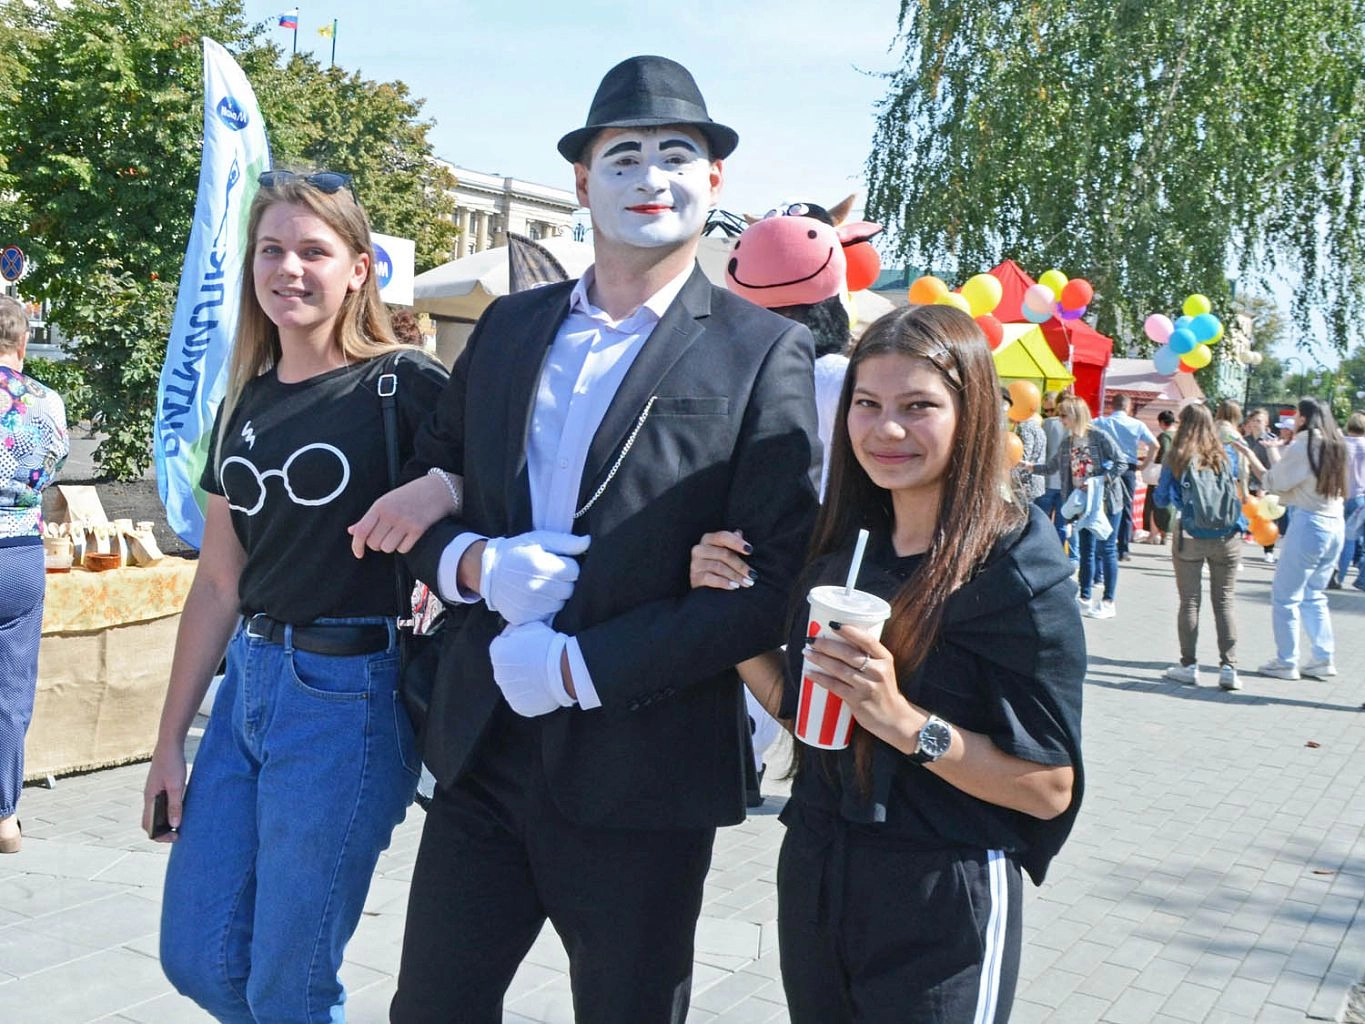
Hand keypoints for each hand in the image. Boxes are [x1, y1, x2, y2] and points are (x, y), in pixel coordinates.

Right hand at [142, 742, 186, 842]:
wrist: (170, 744)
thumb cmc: (172, 763)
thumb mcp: (177, 786)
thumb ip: (175, 805)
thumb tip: (174, 825)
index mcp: (149, 798)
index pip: (147, 825)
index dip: (158, 835)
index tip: (174, 836)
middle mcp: (149, 797)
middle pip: (150, 821)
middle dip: (162, 830)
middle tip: (179, 833)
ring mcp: (154, 791)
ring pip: (156, 812)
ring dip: (166, 820)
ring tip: (181, 824)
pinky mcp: (160, 786)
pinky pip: (162, 803)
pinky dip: (169, 810)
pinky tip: (181, 809)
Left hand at [349, 474, 459, 557]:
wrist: (437, 490)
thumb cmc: (408, 496)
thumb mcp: (385, 502)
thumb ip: (368, 518)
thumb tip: (351, 531)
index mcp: (380, 506)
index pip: (362, 531)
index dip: (356, 545)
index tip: (358, 553)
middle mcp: (391, 514)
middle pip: (374, 543)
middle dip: (378, 543)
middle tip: (386, 535)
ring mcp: (405, 523)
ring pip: (387, 548)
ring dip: (391, 545)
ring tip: (397, 534)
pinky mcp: (418, 530)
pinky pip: (403, 549)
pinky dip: (404, 546)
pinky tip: (408, 536)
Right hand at [481, 530, 590, 624]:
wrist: (488, 572)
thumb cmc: (517, 551)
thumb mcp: (539, 540)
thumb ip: (565, 542)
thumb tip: (588, 542)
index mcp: (541, 566)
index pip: (574, 571)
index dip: (569, 566)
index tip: (559, 564)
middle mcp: (536, 588)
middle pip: (569, 590)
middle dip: (565, 582)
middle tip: (551, 575)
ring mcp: (529, 605)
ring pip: (560, 604)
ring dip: (556, 596)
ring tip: (543, 586)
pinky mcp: (523, 618)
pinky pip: (546, 615)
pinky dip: (544, 608)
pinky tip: (535, 597)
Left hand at [489, 621, 575, 716]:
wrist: (565, 669)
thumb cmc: (549, 645)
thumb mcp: (529, 626)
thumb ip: (513, 631)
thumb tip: (509, 634)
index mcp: (498, 654)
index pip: (499, 647)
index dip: (513, 645)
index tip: (526, 647)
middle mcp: (498, 675)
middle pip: (504, 668)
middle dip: (515, 666)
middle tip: (534, 662)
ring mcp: (508, 693)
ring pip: (513, 685)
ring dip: (522, 681)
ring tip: (540, 676)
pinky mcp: (519, 706)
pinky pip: (522, 699)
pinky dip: (529, 695)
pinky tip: (541, 688)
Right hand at [689, 529, 753, 590]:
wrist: (704, 584)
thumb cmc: (719, 564)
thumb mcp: (726, 552)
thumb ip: (733, 541)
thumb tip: (739, 533)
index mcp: (708, 539)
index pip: (723, 536)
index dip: (737, 542)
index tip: (750, 550)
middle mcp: (699, 549)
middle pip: (724, 554)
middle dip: (741, 566)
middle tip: (753, 575)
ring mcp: (696, 563)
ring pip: (719, 567)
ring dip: (736, 576)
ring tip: (747, 583)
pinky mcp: (695, 577)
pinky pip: (711, 578)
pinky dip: (724, 583)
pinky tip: (734, 586)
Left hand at [802, 623, 913, 745]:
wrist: (894, 718)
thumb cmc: (884, 689)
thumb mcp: (883, 669)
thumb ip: (867, 656)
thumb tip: (839, 639)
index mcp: (885, 659)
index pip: (867, 641)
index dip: (850, 631)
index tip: (832, 624)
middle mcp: (878, 671)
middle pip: (848, 654)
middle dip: (826, 645)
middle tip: (811, 640)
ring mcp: (867, 686)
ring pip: (839, 669)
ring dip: (820, 659)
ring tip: (807, 652)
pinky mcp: (857, 700)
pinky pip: (834, 686)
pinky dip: (820, 678)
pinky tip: (810, 673)